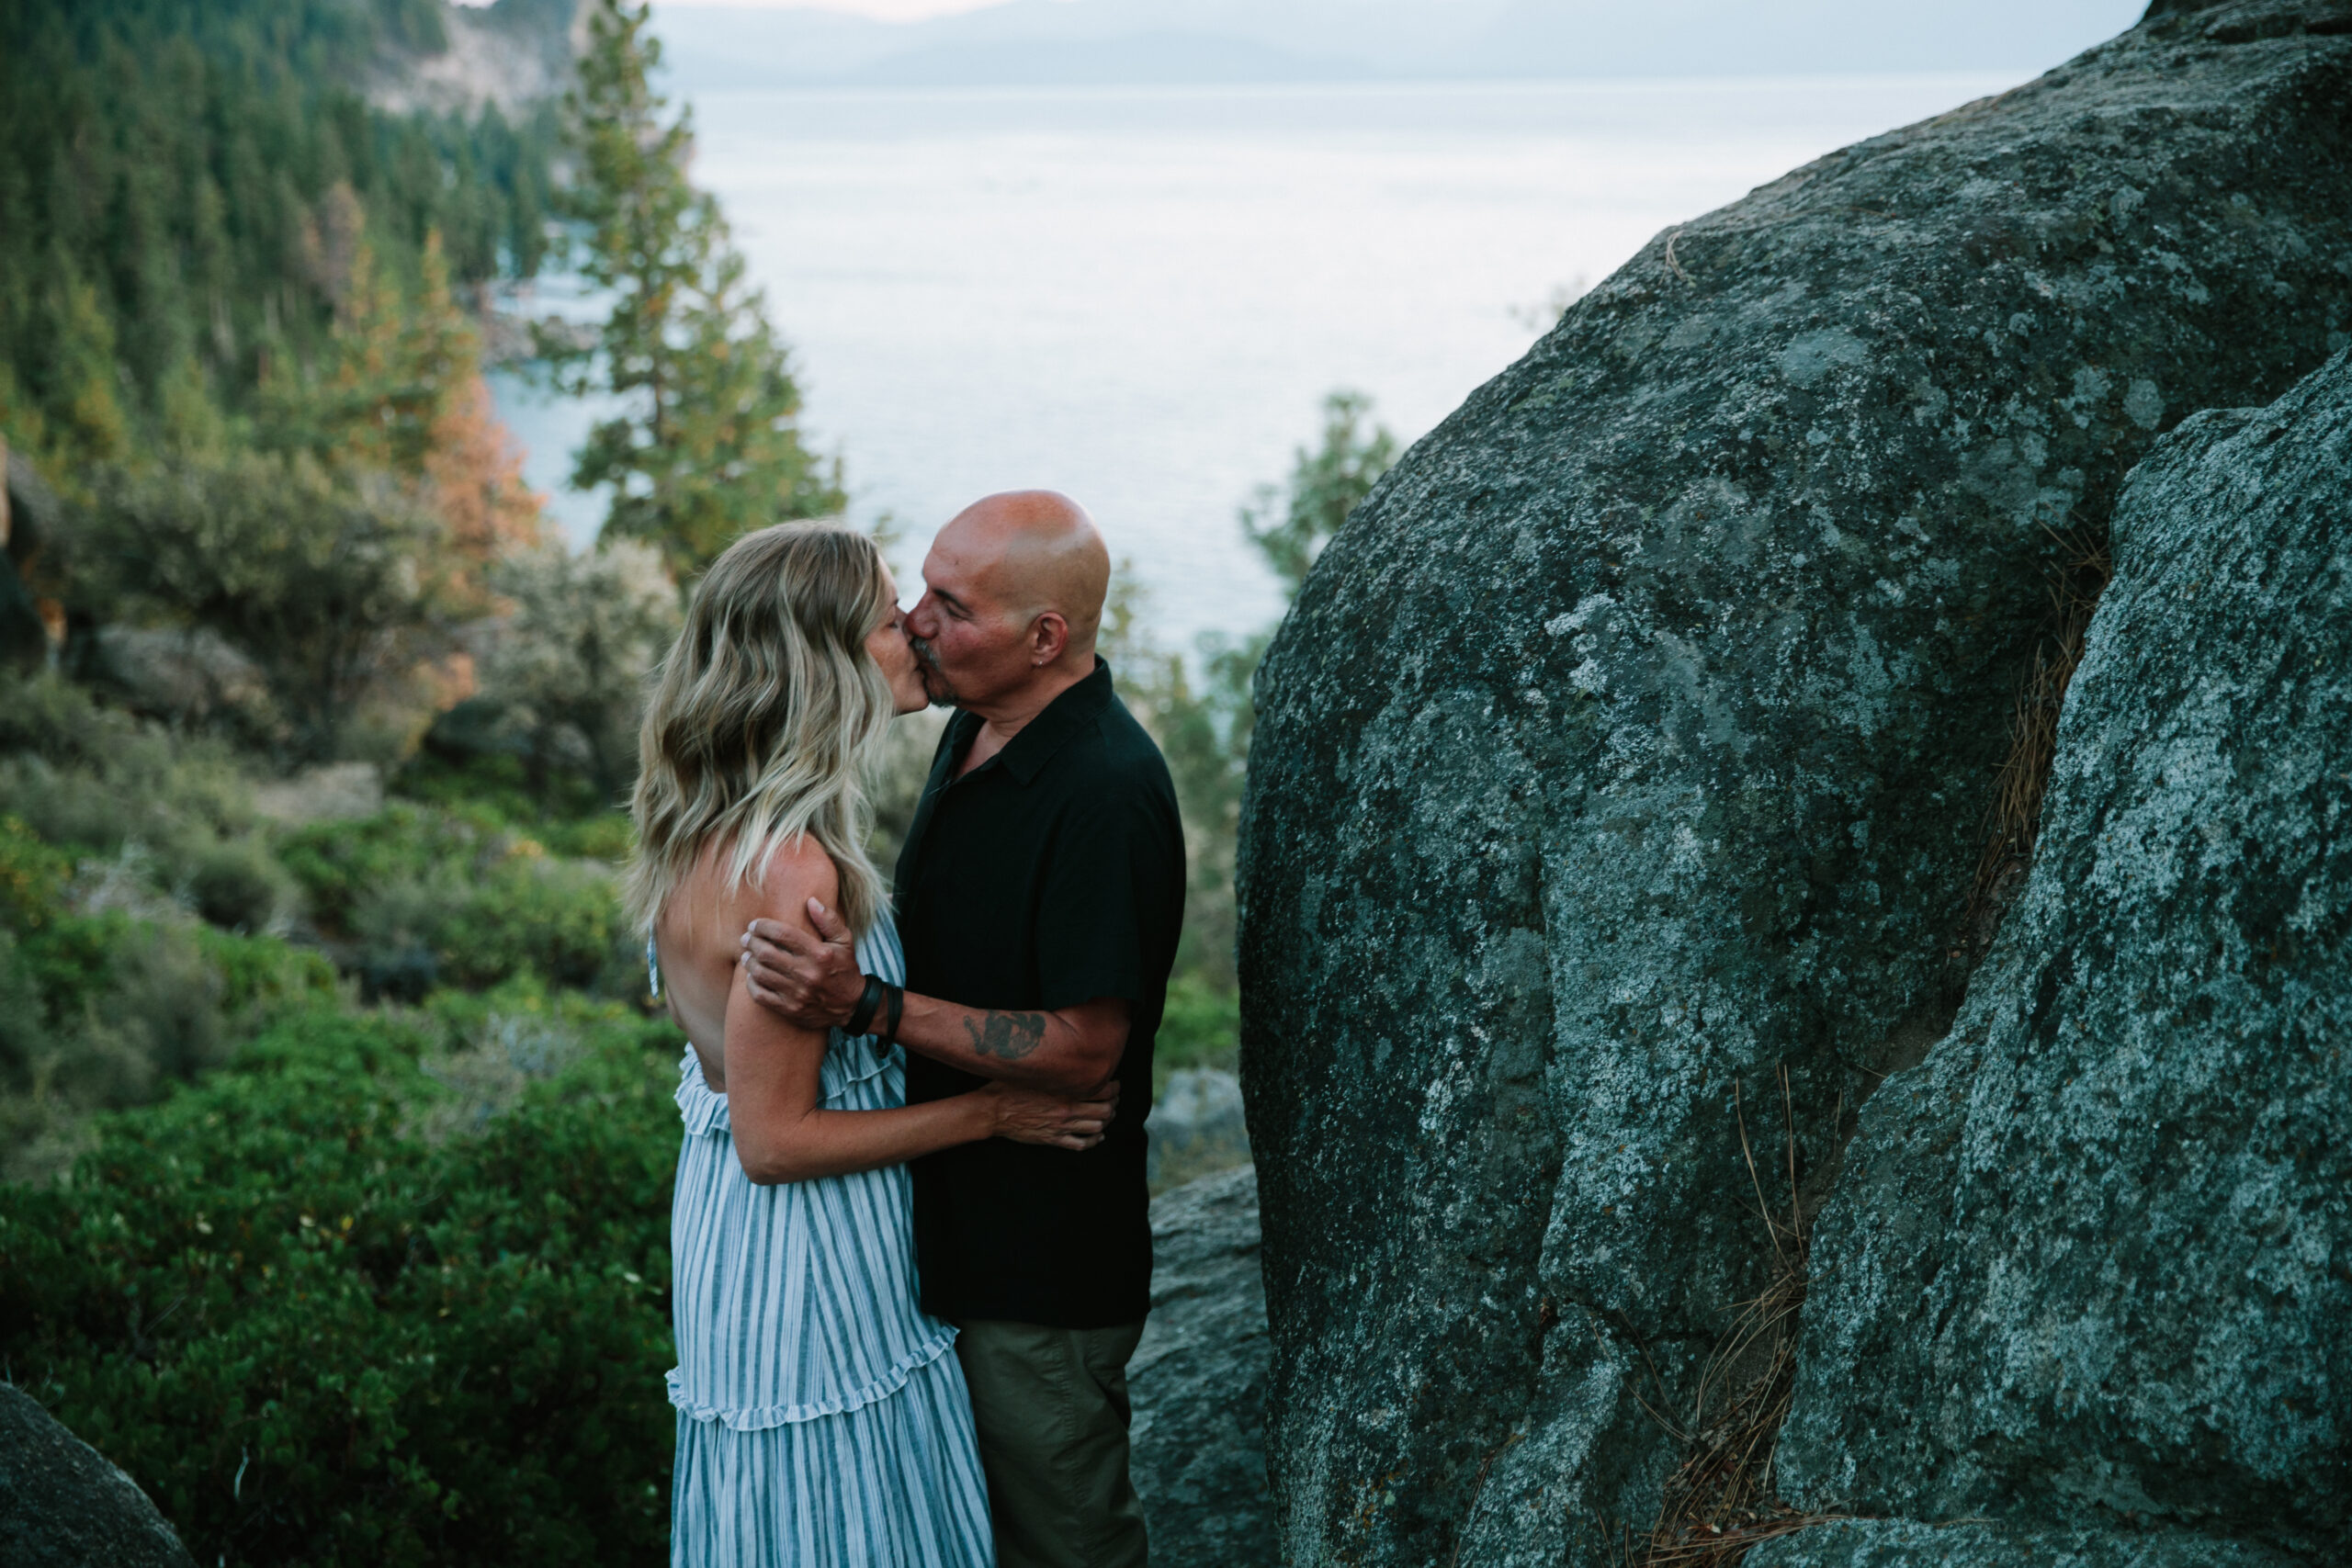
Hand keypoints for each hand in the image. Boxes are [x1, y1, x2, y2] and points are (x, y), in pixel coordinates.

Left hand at [741, 901, 865, 1029]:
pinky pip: (761, 995)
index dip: (763, 926)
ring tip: (747, 955)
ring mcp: (798, 994)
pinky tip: (752, 976)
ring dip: (749, 962)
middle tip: (746, 938)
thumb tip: (811, 900)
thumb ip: (829, 920)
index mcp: (820, 954)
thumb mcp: (844, 941)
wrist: (852, 1005)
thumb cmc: (845, 968)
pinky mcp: (790, 1009)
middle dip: (751, 942)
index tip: (755, 924)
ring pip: (760, 974)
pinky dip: (751, 983)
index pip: (782, 934)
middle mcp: (808, 974)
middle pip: (766, 953)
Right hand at [981, 1079, 1119, 1151]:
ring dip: (1105, 1121)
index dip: (1114, 1087)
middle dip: (1113, 1104)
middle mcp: (1067, 1109)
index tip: (1115, 1084)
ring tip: (1106, 1115)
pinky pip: (1081, 1144)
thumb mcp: (1034, 1071)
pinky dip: (1094, 1140)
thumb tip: (1064, 1052)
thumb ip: (1052, 1066)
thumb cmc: (1009, 1087)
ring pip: (1097, 1127)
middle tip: (1114, 1100)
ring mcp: (1061, 1126)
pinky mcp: (1053, 1139)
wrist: (993, 1111)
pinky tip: (1097, 1136)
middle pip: (1105, 1110)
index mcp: (1064, 1090)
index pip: (1102, 1089)